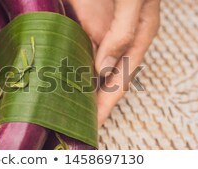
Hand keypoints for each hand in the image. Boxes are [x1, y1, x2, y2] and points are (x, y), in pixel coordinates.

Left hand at [66, 0, 159, 126]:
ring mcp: (106, 30)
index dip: (105, 107)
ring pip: (92, 67)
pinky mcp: (91, 22)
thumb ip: (122, 33)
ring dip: (80, 86)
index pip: (120, 82)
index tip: (91, 127)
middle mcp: (122, 38)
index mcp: (138, 38)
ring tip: (63, 106)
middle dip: (92, 103)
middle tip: (72, 122)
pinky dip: (71, 64)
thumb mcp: (133, 1)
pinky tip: (59, 73)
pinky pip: (81, 49)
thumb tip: (104, 69)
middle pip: (106, 80)